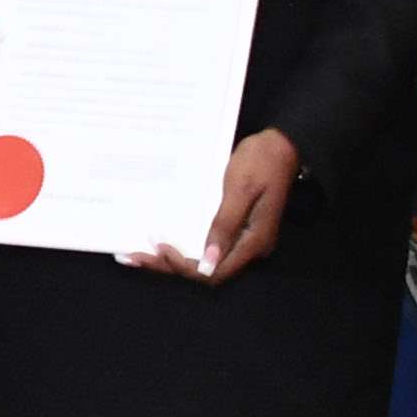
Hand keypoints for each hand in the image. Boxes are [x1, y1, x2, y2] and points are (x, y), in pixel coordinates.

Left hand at [133, 130, 300, 283]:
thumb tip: (209, 260)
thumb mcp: (240, 189)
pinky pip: (207, 245)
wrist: (280, 145)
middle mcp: (249, 247)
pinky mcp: (235, 228)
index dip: (184, 267)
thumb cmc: (261, 161)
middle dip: (171, 266)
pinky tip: (163, 241)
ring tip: (142, 254)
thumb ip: (226, 224)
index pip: (215, 271)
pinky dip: (185, 246)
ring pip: (204, 260)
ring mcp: (242, 239)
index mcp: (253, 241)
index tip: (159, 251)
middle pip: (206, 270)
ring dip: (174, 260)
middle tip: (136, 257)